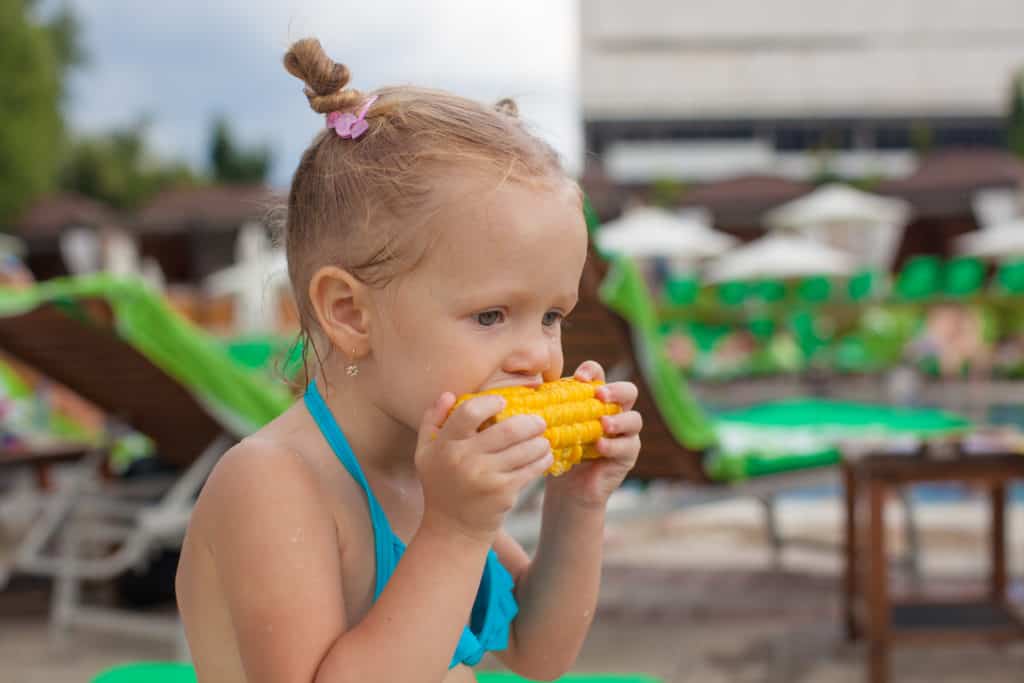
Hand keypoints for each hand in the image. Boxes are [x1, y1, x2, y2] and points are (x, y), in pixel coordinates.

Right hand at [415, 392, 554, 543]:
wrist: (452, 530)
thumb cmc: (440, 486)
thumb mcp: (426, 453)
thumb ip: (432, 421)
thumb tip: (448, 394)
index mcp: (445, 446)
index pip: (469, 412)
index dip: (491, 402)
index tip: (504, 403)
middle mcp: (464, 460)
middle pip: (507, 430)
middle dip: (530, 422)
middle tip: (538, 421)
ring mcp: (485, 477)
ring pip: (524, 449)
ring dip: (540, 441)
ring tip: (543, 439)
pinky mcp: (503, 493)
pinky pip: (530, 469)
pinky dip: (542, 460)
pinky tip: (545, 456)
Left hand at [546, 361, 641, 507]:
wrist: (565, 489)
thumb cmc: (557, 452)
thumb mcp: (552, 427)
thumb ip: (548, 408)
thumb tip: (529, 389)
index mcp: (594, 399)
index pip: (598, 375)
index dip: (591, 371)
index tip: (579, 377)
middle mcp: (614, 412)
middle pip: (629, 391)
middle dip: (616, 390)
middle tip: (600, 396)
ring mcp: (624, 434)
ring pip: (634, 419)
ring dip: (619, 420)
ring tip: (603, 424)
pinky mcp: (627, 455)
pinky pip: (628, 446)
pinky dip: (614, 445)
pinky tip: (600, 446)